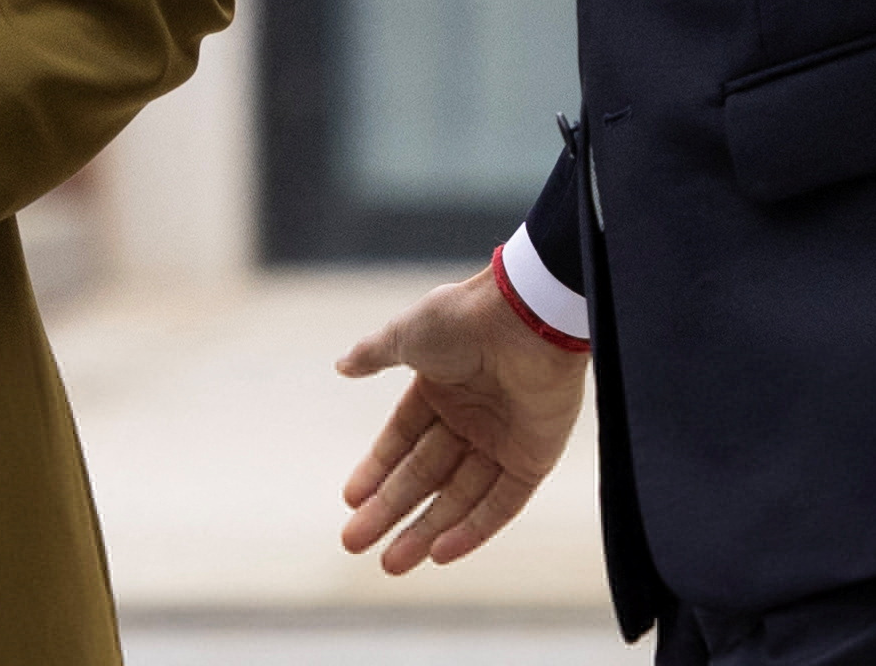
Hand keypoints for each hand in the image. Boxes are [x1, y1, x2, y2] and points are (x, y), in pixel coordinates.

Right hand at [335, 267, 589, 572]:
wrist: (526, 313)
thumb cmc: (464, 317)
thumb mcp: (406, 334)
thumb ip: (374, 353)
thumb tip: (341, 365)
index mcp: (441, 386)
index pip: (402, 439)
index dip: (376, 469)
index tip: (350, 499)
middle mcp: (471, 416)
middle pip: (425, 474)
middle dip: (389, 509)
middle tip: (353, 542)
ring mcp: (503, 439)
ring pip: (459, 496)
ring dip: (425, 531)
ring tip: (390, 562)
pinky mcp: (535, 457)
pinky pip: (502, 503)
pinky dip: (473, 530)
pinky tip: (438, 554)